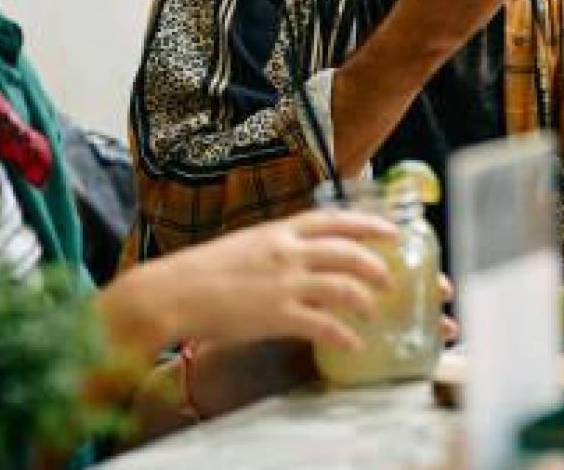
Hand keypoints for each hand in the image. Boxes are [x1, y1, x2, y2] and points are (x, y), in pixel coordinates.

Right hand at [107, 210, 401, 352]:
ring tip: (376, 314)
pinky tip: (353, 344)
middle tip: (393, 280)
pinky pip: (323, 325)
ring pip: (344, 287)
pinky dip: (345, 335)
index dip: (370, 224)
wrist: (169, 292)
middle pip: (349, 253)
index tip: (394, 231)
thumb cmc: (202, 271)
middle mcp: (288, 252)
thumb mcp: (246, 244)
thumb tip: (303, 253)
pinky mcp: (277, 315)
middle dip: (378, 266)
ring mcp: (284, 283)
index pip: (335, 220)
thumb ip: (278, 245)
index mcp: (280, 230)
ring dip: (367, 302)